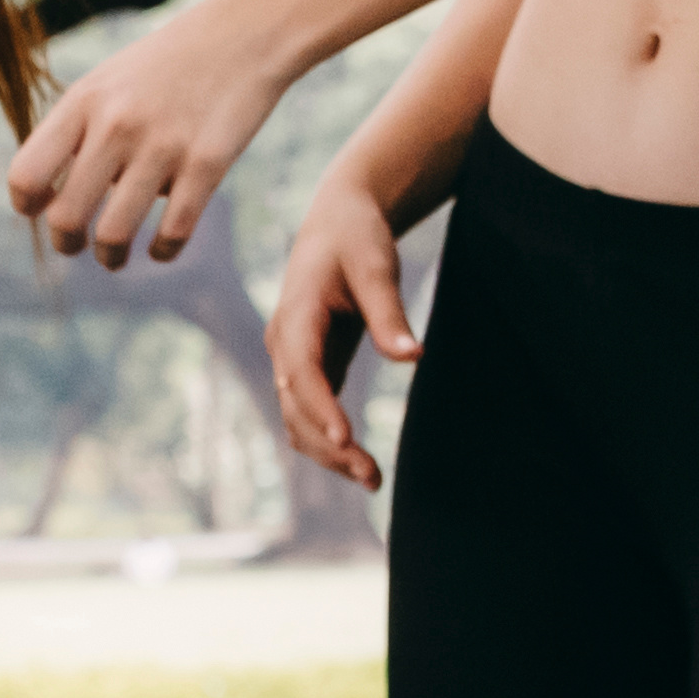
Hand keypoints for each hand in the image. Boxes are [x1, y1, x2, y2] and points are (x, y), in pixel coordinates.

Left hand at [3, 0, 289, 268]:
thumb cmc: (168, 65)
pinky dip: (162, 251)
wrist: (245, 33)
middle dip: (66, 244)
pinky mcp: (208, 163)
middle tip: (76, 244)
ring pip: (114, 235)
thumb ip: (75, 132)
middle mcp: (117, 123)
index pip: (26, 175)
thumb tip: (47, 200)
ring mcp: (164, 145)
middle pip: (65, 217)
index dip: (29, 204)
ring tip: (114, 256)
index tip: (46, 206)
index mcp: (84, 101)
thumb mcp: (109, 82)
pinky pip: (172, 233)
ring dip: (110, 257)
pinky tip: (161, 247)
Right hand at [267, 169, 418, 488]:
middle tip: (372, 475)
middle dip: (328, 446)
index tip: (346, 440)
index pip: (302, 371)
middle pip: (296, 407)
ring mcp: (293, 357)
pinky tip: (358, 462)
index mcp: (296, 313)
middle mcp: (285, 341)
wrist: (339, 219)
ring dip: (327, 452)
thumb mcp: (377, 265)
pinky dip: (328, 440)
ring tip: (372, 478)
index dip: (320, 408)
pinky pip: (310, 412)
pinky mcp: (310, 366)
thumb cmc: (358, 236)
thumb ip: (390, 313)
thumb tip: (413, 357)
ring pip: (298, 418)